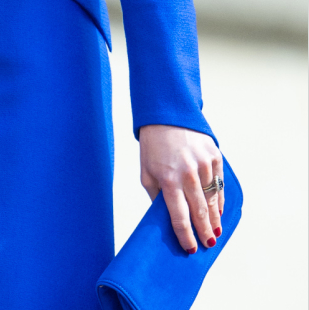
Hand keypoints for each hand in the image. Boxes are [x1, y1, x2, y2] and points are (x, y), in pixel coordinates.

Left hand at [139, 124, 223, 253]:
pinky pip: (219, 185)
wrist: (166, 116)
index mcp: (168, 179)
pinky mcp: (215, 157)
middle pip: (200, 212)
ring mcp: (204, 165)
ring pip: (213, 200)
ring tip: (215, 231)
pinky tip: (218, 211)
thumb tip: (168, 218)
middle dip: (204, 231)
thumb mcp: (146, 172)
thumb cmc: (153, 147)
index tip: (190, 249)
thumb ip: (157, 196)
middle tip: (208, 245)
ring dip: (215, 218)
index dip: (186, 236)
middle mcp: (188, 173)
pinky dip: (219, 200)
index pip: (179, 216)